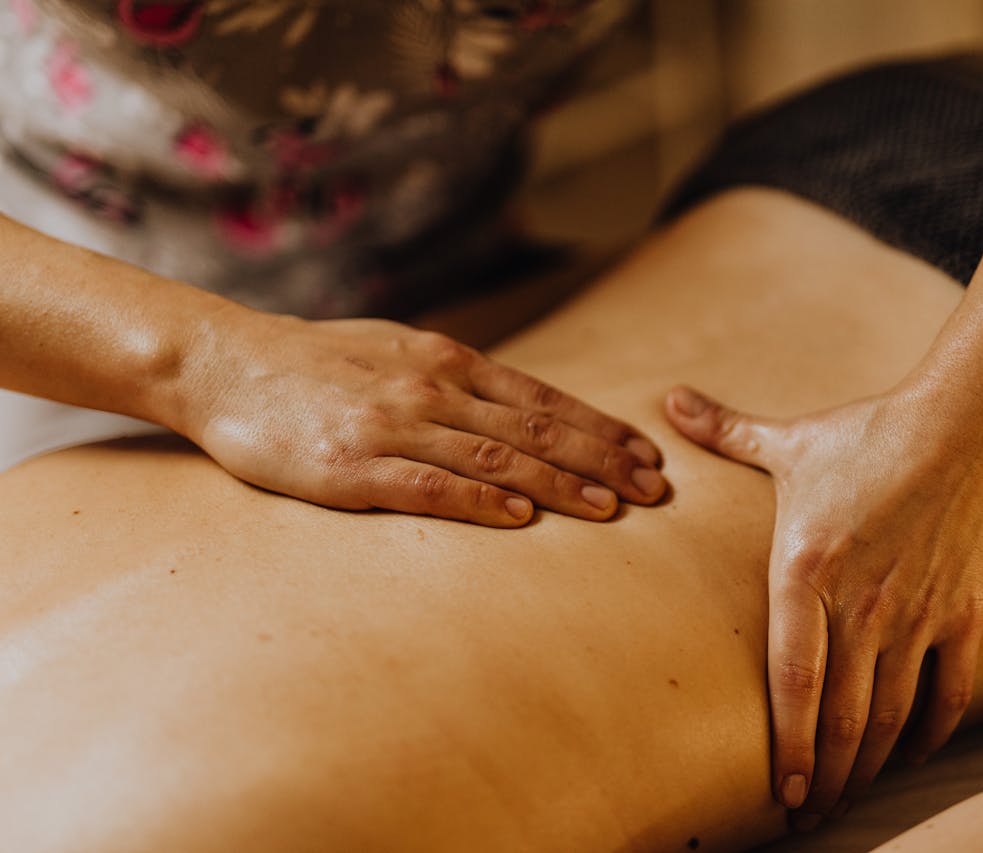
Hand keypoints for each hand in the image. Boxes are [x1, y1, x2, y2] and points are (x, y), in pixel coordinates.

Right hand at [176, 312, 665, 524]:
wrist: (225, 363)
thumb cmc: (315, 361)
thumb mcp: (395, 348)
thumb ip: (453, 376)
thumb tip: (510, 404)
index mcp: (445, 360)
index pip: (543, 399)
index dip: (600, 427)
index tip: (646, 452)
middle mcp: (430, 389)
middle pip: (536, 428)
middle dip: (603, 459)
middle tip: (654, 489)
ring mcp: (393, 427)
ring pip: (497, 458)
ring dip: (561, 484)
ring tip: (611, 508)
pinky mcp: (353, 468)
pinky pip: (430, 487)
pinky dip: (481, 502)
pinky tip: (522, 518)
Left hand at [665, 382, 982, 820]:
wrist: (973, 418)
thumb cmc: (874, 431)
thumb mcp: (793, 440)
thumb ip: (727, 431)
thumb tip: (671, 398)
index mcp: (806, 569)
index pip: (792, 680)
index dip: (788, 747)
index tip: (781, 794)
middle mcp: (862, 603)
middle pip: (842, 716)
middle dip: (825, 777)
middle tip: (811, 819)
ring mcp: (918, 612)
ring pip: (892, 715)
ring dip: (870, 767)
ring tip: (851, 801)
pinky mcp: (967, 612)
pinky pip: (950, 692)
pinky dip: (932, 733)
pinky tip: (914, 756)